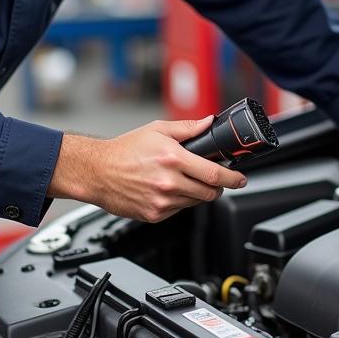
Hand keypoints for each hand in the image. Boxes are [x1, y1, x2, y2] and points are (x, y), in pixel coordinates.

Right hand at [49, 116, 247, 222]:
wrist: (97, 172)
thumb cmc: (124, 150)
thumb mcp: (157, 130)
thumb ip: (187, 128)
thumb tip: (208, 122)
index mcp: (173, 159)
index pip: (215, 174)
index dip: (233, 178)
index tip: (241, 178)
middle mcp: (169, 182)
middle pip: (210, 192)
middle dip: (218, 187)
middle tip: (215, 179)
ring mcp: (162, 201)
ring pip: (196, 202)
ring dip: (198, 193)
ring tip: (184, 180)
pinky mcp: (154, 215)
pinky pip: (179, 210)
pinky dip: (180, 201)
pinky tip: (168, 189)